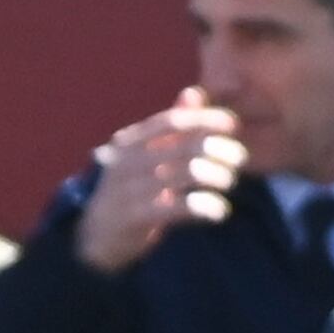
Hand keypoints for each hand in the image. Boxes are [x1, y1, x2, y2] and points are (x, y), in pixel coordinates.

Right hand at [75, 95, 249, 274]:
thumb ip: (169, 127)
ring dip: (218, 177)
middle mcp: (127, 161)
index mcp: (129, 142)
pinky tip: (220, 211)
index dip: (205, 119)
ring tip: (230, 182)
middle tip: (240, 158)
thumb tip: (194, 93)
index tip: (232, 125)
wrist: (94, 239)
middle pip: (185, 146)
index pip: (172, 121)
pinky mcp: (136, 217)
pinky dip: (207, 207)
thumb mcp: (143, 156)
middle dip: (220, 150)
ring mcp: (129, 189)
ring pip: (188, 174)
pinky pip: (181, 207)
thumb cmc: (127, 192)